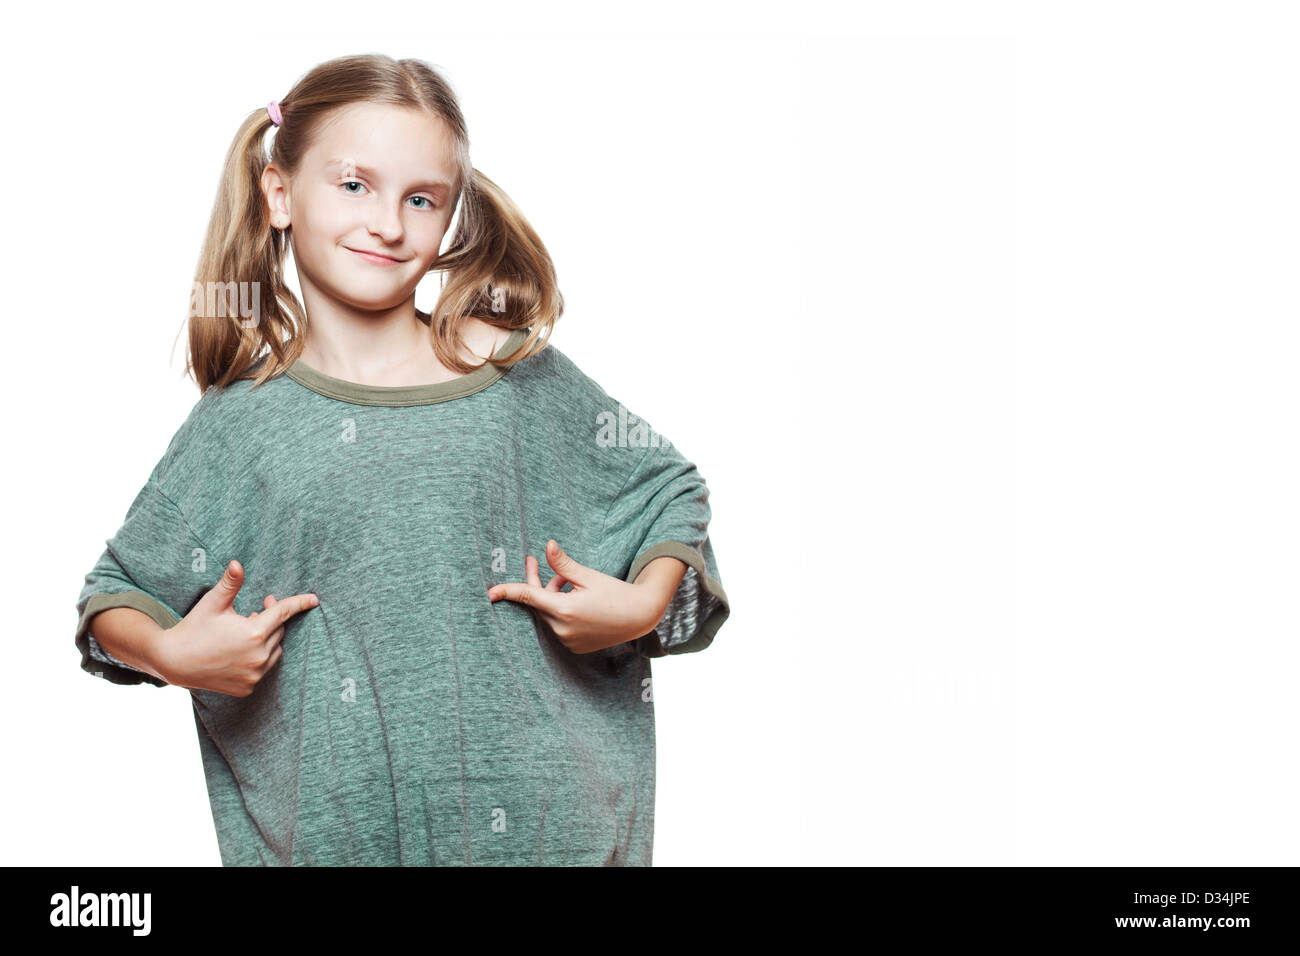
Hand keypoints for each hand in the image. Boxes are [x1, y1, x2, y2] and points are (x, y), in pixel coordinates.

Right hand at [154, 559, 318, 696]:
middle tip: (256, 610)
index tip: (314, 599)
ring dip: (267, 639)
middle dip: (270, 619)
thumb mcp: (213, 603)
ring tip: (247, 630)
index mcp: (254, 633)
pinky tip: (242, 650)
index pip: (283, 613)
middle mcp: (259, 656)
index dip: (299, 603)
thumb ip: (231, 584)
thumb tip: (238, 563)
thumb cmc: (194, 628)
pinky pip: (263, 668)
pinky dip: (259, 657)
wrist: (173, 662)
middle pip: (278, 631)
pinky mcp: (247, 688)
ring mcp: (254, 675)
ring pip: (274, 650)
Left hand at [487, 540, 667, 653]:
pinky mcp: (574, 647)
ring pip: (548, 614)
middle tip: (531, 561)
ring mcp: (568, 641)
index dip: (507, 592)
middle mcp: (562, 629)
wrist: (640, 616)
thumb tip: (547, 546)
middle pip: (538, 604)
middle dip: (537, 583)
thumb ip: (563, 564)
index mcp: (564, 609)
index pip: (528, 597)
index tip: (489, 593)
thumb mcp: (588, 575)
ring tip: (567, 580)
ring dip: (552, 597)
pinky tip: (575, 598)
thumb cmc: (616, 593)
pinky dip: (561, 611)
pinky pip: (558, 626)